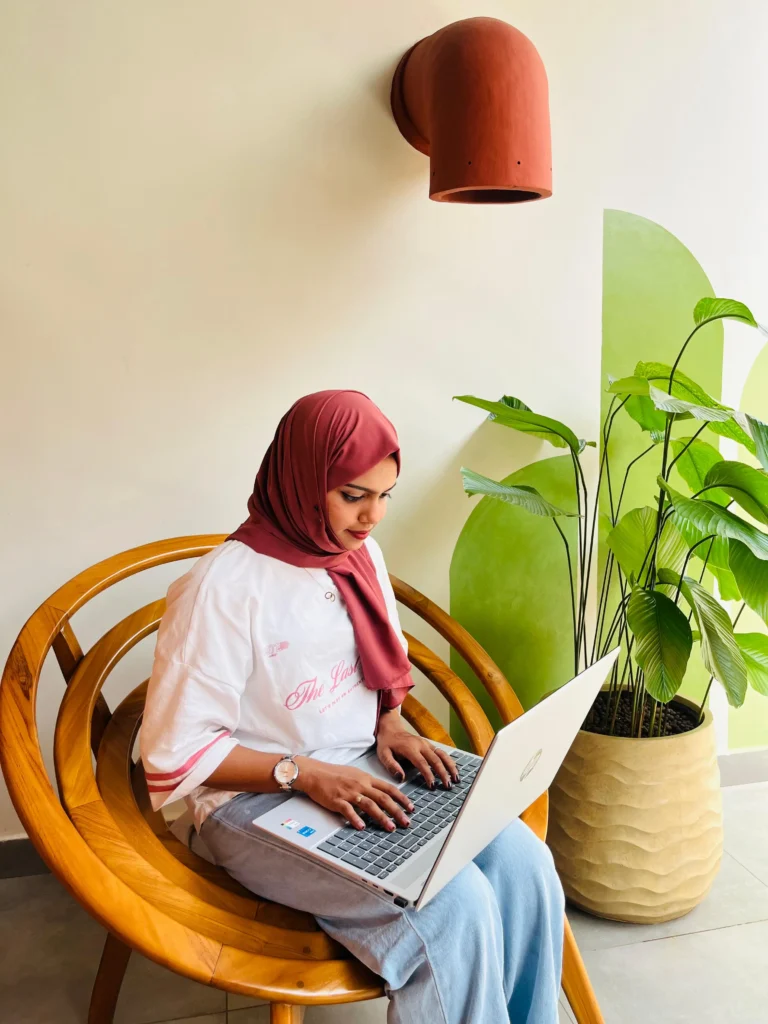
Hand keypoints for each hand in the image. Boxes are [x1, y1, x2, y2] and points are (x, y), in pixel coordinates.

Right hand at [293, 757, 413, 831]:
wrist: (315, 773)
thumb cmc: (333, 774)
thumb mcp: (354, 774)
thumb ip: (368, 784)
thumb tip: (380, 793)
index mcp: (366, 778)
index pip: (388, 788)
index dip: (401, 798)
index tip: (411, 807)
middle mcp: (360, 785)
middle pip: (383, 798)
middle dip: (397, 811)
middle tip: (406, 822)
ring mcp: (349, 793)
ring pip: (370, 805)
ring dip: (382, 817)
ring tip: (390, 827)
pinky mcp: (337, 800)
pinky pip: (348, 811)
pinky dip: (356, 819)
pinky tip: (362, 827)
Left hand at [376, 711, 458, 789]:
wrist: (391, 728)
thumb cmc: (387, 743)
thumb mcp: (383, 754)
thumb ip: (391, 766)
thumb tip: (401, 778)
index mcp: (410, 748)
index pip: (422, 763)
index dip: (428, 775)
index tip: (433, 786)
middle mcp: (421, 745)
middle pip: (436, 760)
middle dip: (443, 773)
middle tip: (448, 786)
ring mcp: (426, 743)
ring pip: (442, 755)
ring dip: (450, 766)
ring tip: (456, 778)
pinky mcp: (429, 744)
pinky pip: (441, 752)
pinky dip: (449, 761)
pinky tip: (454, 769)